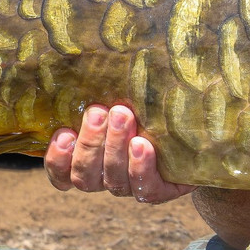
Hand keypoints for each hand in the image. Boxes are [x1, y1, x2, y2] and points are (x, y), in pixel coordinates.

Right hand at [44, 104, 195, 202]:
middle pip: (85, 176)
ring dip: (115, 147)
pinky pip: (145, 188)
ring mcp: (131, 188)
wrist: (191, 135)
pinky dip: (141, 166)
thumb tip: (85, 59)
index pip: (61, 173)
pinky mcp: (159, 191)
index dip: (57, 159)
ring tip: (122, 115)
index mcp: (87, 162)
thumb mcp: (122, 101)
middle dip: (90, 143)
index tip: (63, 133)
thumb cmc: (144, 110)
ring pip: (113, 180)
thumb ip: (101, 92)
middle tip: (98, 112)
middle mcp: (105, 179)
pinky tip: (142, 144)